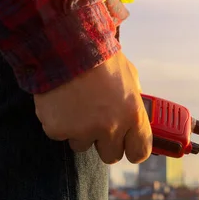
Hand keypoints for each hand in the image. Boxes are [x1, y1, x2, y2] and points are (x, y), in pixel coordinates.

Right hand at [33, 51, 151, 163]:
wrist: (64, 44)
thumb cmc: (99, 56)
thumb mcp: (129, 75)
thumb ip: (134, 98)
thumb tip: (137, 113)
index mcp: (133, 114)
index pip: (140, 152)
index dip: (133, 148)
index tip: (128, 144)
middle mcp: (111, 127)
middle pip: (111, 155)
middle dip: (105, 141)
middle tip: (98, 122)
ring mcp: (83, 130)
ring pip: (83, 145)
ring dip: (80, 131)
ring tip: (77, 103)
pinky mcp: (58, 129)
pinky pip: (60, 134)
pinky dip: (59, 121)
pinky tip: (61, 101)